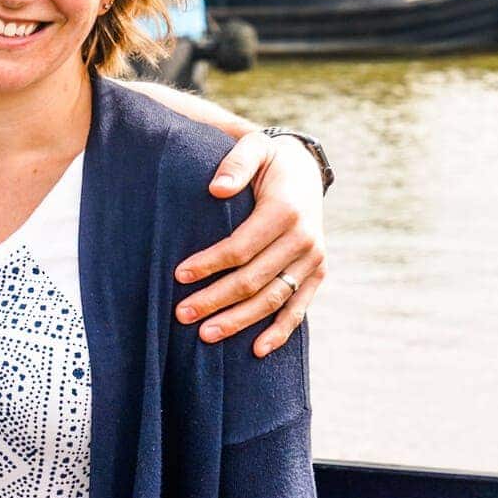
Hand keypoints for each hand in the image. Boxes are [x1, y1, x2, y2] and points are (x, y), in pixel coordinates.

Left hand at [174, 130, 326, 357]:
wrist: (305, 168)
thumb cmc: (268, 160)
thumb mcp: (254, 148)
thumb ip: (236, 163)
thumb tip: (216, 189)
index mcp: (287, 211)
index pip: (242, 247)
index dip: (210, 264)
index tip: (178, 275)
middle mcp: (305, 239)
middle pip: (254, 279)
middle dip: (216, 299)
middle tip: (182, 314)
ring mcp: (314, 259)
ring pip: (274, 299)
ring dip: (240, 321)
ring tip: (206, 335)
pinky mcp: (318, 272)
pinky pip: (299, 307)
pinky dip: (280, 331)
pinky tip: (257, 350)